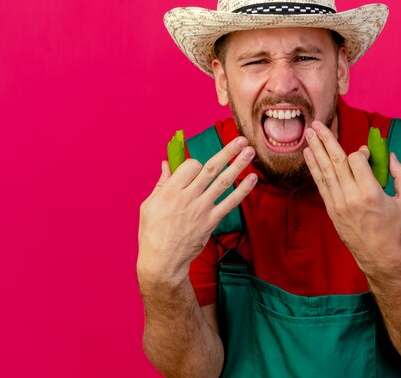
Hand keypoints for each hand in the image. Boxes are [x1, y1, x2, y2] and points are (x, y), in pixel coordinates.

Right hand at [137, 136, 256, 286]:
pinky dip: (242, 190)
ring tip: (250, 152)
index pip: (190, 166)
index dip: (197, 163)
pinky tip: (252, 179)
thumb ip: (161, 184)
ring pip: (222, 182)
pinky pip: (230, 203)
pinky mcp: (211, 221)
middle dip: (227, 152)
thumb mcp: (148, 206)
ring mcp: (201, 209)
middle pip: (210, 169)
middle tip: (241, 139)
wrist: (163, 262)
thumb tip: (165, 164)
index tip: (198, 168)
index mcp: (170, 191)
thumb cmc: (152, 234)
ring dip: (238, 165)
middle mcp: (187, 197)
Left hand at [303, 121, 400, 272]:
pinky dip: (313, 167)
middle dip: (326, 140)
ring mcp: (338, 203)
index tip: (365, 154)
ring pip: (325, 170)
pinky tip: (308, 154)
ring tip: (309, 132)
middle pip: (336, 161)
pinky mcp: (331, 208)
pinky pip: (320, 183)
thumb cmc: (394, 226)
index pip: (356, 161)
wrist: (377, 254)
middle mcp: (351, 196)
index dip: (359, 152)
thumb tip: (391, 154)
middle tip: (317, 123)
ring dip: (316, 149)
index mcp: (371, 193)